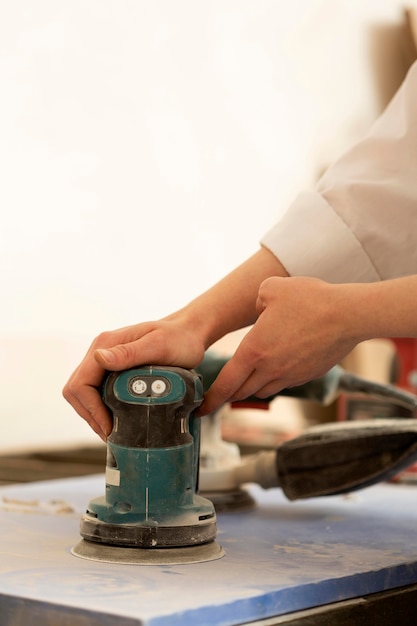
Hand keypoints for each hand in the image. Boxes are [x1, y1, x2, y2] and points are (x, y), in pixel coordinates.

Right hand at [62, 318, 205, 439]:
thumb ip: (129, 353)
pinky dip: (102, 409)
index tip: (110, 427)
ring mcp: (105, 360)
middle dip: (90, 416)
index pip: (80, 384)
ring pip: (84, 394)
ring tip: (114, 432)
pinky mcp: (113, 369)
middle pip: (76, 391)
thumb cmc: (179, 338)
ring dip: (94, 415)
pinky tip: (117, 420)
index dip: (91, 410)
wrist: (189, 334)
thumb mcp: (158, 346)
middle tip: (110, 435)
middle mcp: (100, 351)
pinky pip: (97, 392)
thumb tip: (99, 358)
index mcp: (105, 344)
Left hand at [199, 276, 360, 414]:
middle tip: (219, 395)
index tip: (200, 410)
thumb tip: (259, 310)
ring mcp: (291, 374)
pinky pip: (284, 383)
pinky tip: (275, 368)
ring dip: (251, 388)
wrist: (348, 315)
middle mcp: (270, 368)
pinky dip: (273, 380)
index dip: (211, 399)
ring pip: (263, 390)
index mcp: (254, 351)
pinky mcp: (308, 374)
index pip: (226, 383)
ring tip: (245, 381)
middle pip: (242, 391)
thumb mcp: (271, 289)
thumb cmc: (309, 299)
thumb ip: (256, 300)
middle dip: (228, 395)